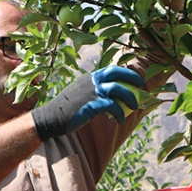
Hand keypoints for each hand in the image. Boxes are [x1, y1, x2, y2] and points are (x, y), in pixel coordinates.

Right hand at [31, 65, 145, 140]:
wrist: (50, 118)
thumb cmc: (67, 110)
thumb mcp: (81, 96)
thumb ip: (94, 92)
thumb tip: (112, 96)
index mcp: (89, 77)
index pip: (111, 69)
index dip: (126, 72)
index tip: (137, 80)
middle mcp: (90, 81)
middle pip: (116, 74)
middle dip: (132, 79)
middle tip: (142, 89)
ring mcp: (90, 92)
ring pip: (116, 89)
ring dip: (129, 98)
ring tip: (134, 107)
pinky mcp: (91, 105)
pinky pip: (111, 106)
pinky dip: (119, 113)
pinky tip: (120, 120)